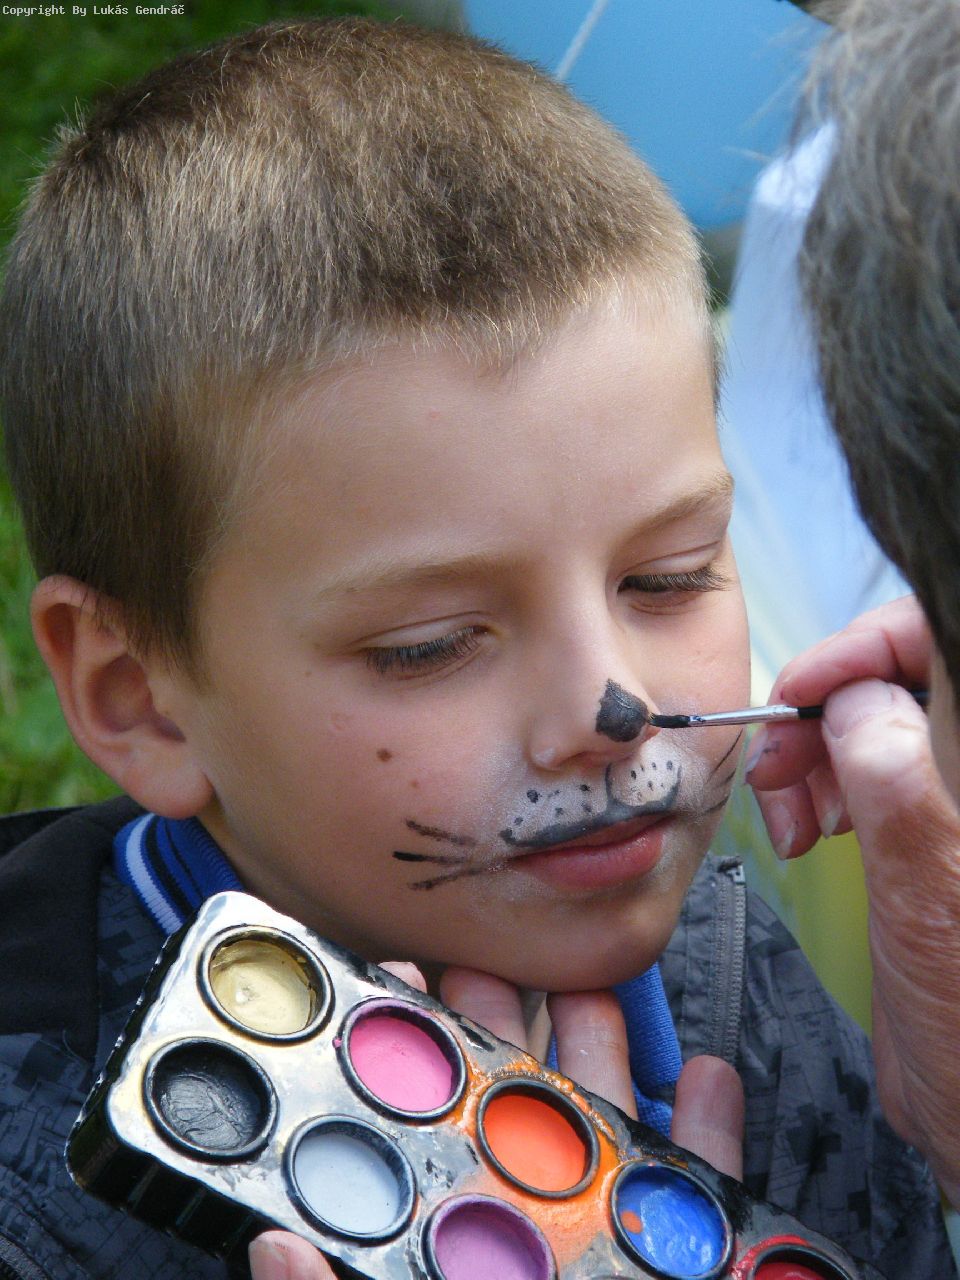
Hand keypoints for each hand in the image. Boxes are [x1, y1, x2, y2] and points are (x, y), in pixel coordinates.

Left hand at [249, 963, 744, 1277]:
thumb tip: (271, 1254)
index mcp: (459, 1257)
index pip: (426, 1158)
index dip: (411, 1072)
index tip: (399, 988)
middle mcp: (532, 1256)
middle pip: (516, 1129)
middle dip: (507, 1036)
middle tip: (490, 960)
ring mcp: (616, 1265)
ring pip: (611, 1144)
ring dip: (606, 1059)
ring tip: (594, 982)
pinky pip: (710, 1210)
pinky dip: (714, 1139)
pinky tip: (709, 1074)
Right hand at [747, 595, 959, 1201]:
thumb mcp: (932, 896)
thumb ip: (897, 783)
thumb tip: (859, 699)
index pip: (938, 642)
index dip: (869, 648)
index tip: (803, 690)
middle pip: (900, 677)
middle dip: (827, 707)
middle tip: (781, 766)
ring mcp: (949, 801)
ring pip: (872, 719)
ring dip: (812, 750)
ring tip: (791, 812)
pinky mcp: (919, 831)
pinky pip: (860, 770)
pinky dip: (817, 783)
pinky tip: (806, 826)